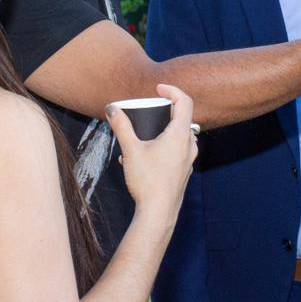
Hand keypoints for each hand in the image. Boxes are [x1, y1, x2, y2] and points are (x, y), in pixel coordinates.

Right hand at [106, 84, 197, 223]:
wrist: (158, 213)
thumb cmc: (147, 181)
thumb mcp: (131, 150)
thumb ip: (121, 127)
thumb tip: (111, 109)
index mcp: (180, 135)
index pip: (184, 101)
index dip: (172, 90)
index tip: (158, 88)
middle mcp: (189, 145)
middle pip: (181, 118)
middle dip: (163, 112)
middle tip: (147, 111)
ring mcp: (188, 160)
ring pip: (178, 136)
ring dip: (160, 131)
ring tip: (138, 140)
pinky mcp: (183, 172)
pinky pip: (175, 151)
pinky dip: (161, 147)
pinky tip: (140, 160)